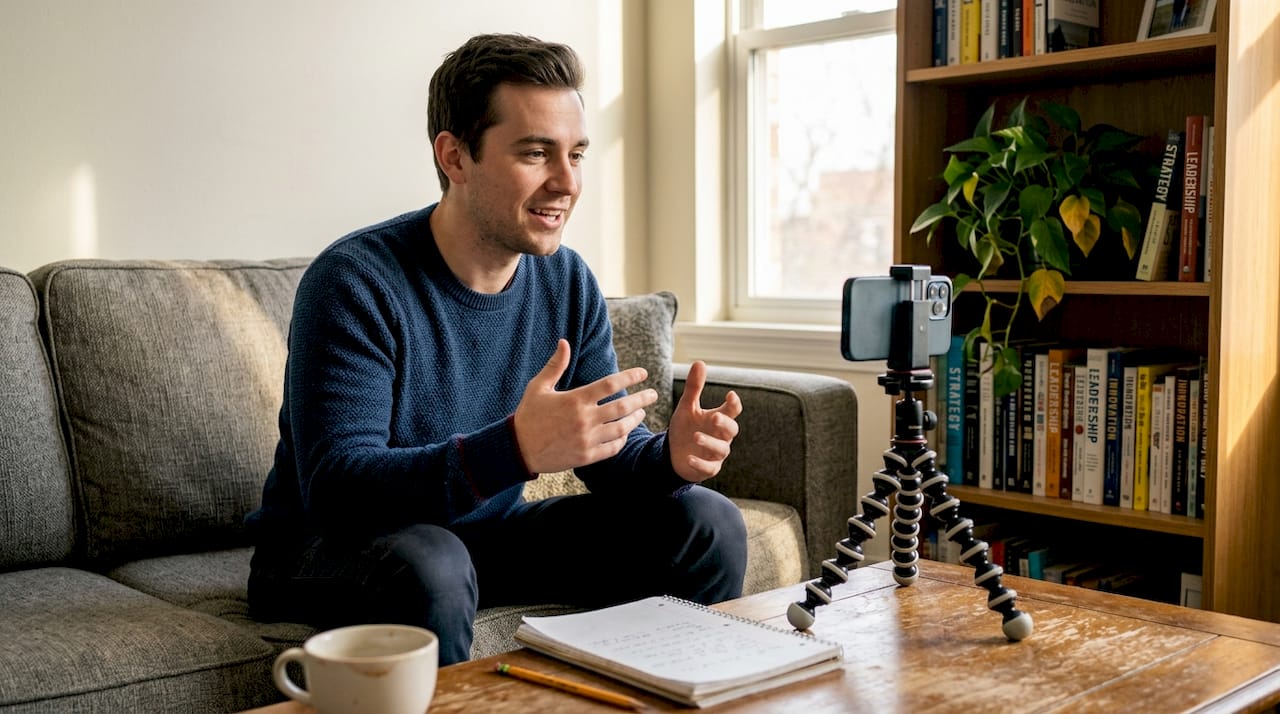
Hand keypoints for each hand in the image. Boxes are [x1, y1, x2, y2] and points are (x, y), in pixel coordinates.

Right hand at [513, 340, 657, 473]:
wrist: (518, 449)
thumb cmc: (528, 414)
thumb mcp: (539, 386)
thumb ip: (556, 365)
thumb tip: (564, 342)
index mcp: (575, 399)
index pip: (610, 384)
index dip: (629, 377)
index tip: (643, 373)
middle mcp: (584, 419)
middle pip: (622, 406)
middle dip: (642, 399)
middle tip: (653, 394)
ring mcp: (586, 439)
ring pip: (621, 428)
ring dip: (635, 419)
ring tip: (641, 412)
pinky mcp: (586, 456)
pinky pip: (612, 448)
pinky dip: (622, 439)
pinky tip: (625, 432)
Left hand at [667, 360, 741, 482]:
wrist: (674, 454)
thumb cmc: (685, 428)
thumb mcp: (687, 407)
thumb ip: (694, 387)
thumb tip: (700, 362)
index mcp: (718, 419)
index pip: (732, 410)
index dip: (734, 404)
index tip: (730, 395)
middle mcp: (721, 436)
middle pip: (732, 430)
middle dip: (725, 423)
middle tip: (714, 417)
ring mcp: (716, 453)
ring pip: (721, 449)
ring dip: (710, 443)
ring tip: (695, 436)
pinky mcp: (708, 468)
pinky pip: (709, 467)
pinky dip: (700, 463)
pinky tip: (689, 457)